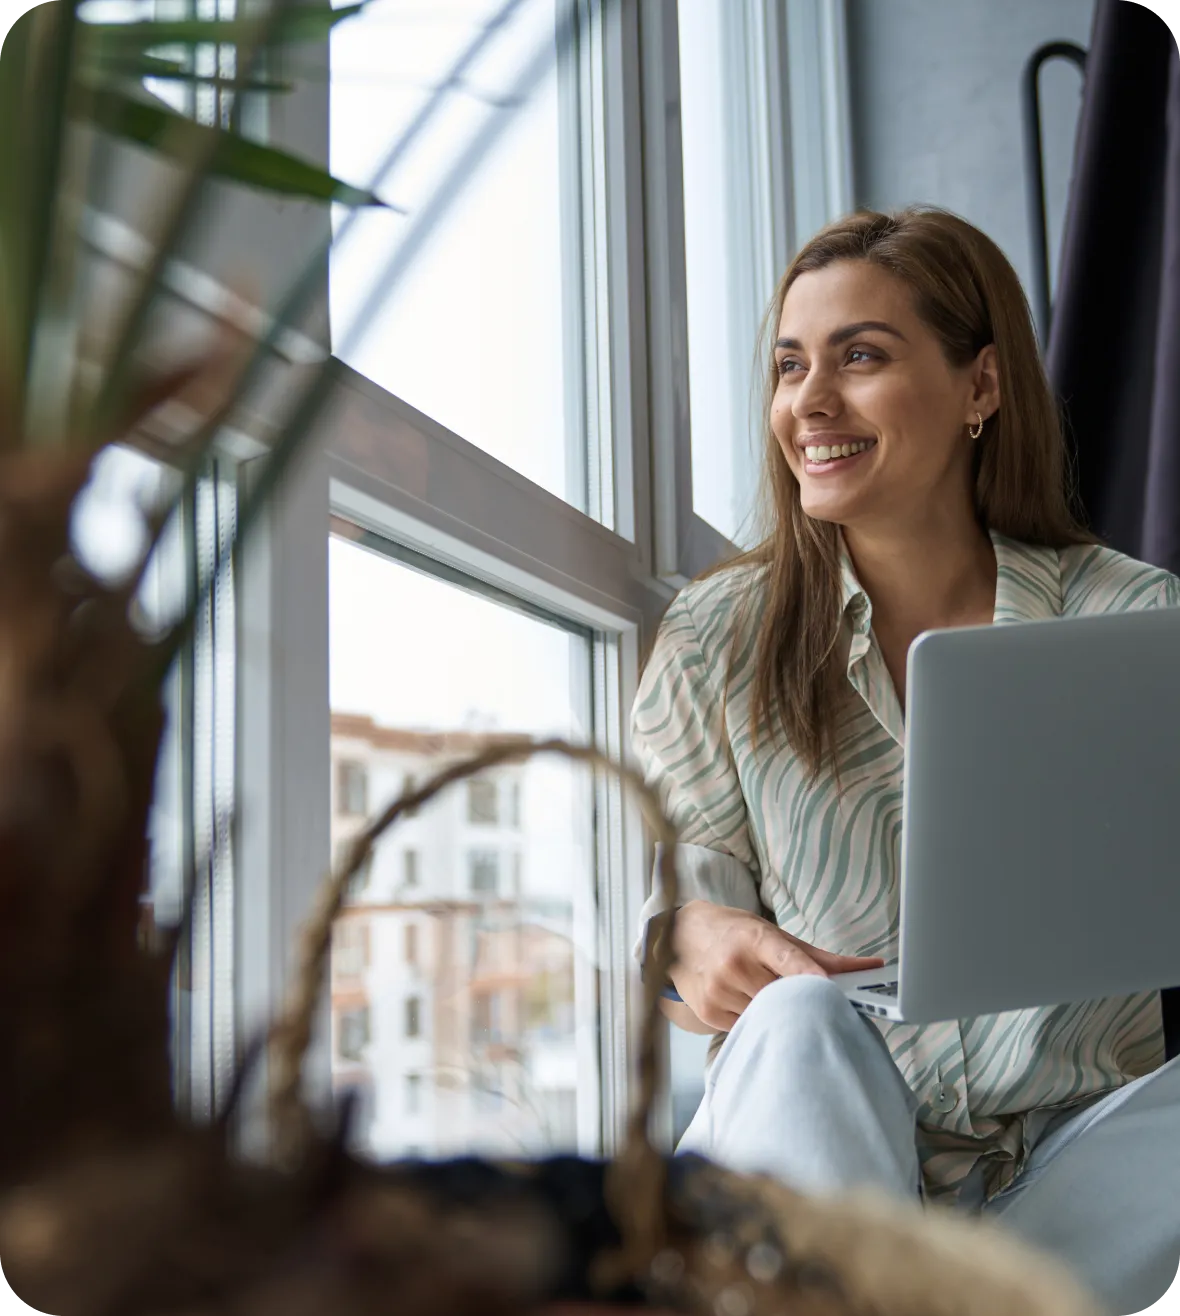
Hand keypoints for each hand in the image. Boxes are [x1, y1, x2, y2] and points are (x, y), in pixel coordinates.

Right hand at [666, 900, 885, 1031]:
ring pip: (766, 1016)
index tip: (828, 988)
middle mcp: (734, 964)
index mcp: (754, 938)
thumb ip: (821, 957)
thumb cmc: (734, 932)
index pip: (786, 958)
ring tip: (766, 994)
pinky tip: (745, 1000)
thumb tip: (872, 968)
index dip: (808, 974)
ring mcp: (719, 990)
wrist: (680, 936)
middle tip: (813, 1004)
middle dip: (800, 1002)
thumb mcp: (772, 933)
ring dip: (776, 1013)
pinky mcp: (709, 1012)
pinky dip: (755, 1020)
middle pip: (782, 996)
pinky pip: (747, 1027)